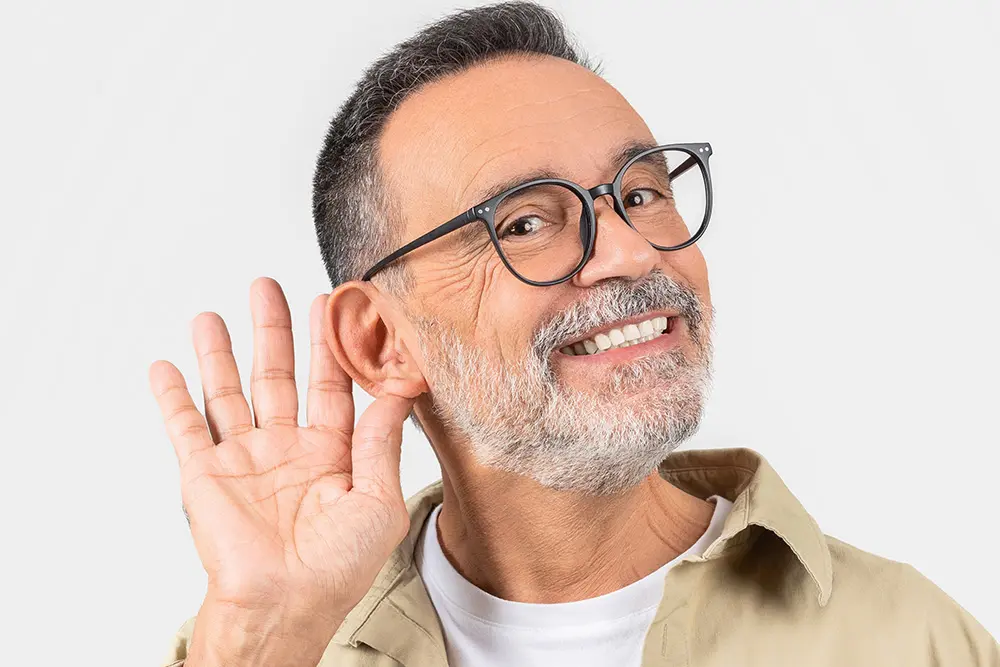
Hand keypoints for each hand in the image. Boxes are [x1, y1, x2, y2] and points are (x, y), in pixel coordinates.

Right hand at [149, 277, 415, 643]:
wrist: (285, 607)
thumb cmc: (338, 567)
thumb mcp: (378, 500)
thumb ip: (382, 441)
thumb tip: (403, 387)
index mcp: (331, 454)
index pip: (332, 386)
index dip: (332, 346)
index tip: (334, 304)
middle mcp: (286, 450)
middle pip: (278, 376)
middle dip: (274, 331)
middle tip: (268, 287)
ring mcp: (244, 460)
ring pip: (229, 392)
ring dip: (219, 353)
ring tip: (212, 314)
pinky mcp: (205, 475)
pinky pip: (186, 427)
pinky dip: (173, 397)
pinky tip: (166, 366)